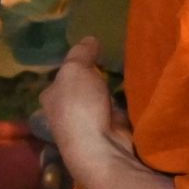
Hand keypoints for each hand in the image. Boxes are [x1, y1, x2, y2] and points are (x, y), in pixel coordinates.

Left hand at [40, 39, 142, 188]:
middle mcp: (66, 115)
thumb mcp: (74, 70)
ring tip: (130, 76)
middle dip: (95, 83)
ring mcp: (89, 128)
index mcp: (51, 99)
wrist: (102, 150)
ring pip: (101, 103)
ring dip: (113, 95)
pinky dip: (127, 106)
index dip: (73, 69)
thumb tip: (89, 39)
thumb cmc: (79, 107)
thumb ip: (81, 53)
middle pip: (81, 93)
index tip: (90, 58)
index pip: (59, 81)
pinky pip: (120, 114)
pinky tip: (138, 94)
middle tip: (114, 65)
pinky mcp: (111, 136)